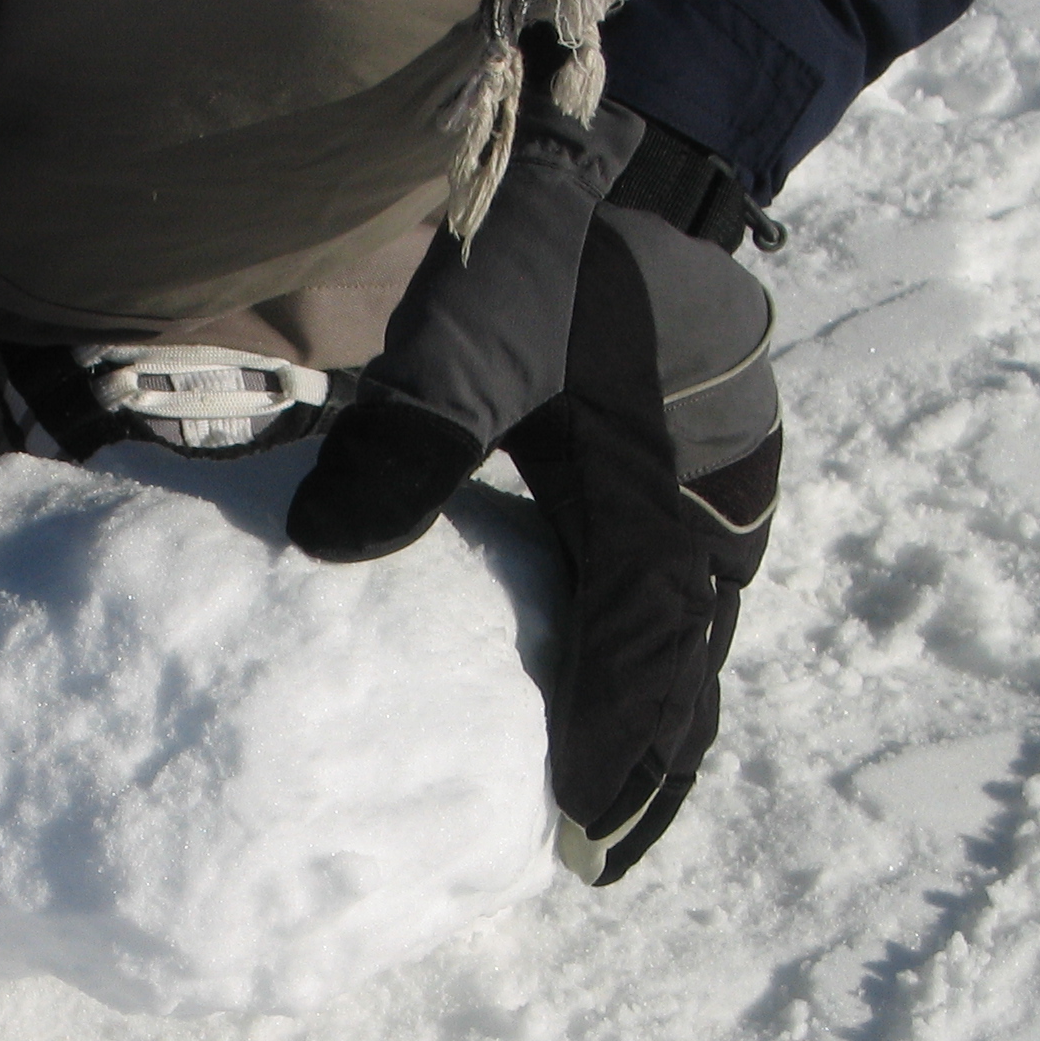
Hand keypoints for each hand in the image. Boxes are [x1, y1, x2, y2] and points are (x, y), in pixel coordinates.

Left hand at [288, 100, 780, 884]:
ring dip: (660, 721)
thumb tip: (325, 545)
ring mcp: (713, 497)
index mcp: (673, 471)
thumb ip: (412, 434)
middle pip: (690, 653)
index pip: (648, 627)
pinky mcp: (688, 491)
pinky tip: (604, 716)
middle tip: (598, 856)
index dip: (621, 726)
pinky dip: (650, 667)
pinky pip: (676, 600)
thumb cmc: (537, 259)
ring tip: (610, 819)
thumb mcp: (472, 330)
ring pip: (693, 635)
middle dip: (653, 756)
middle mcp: (713, 498)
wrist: (596, 184)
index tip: (580, 818)